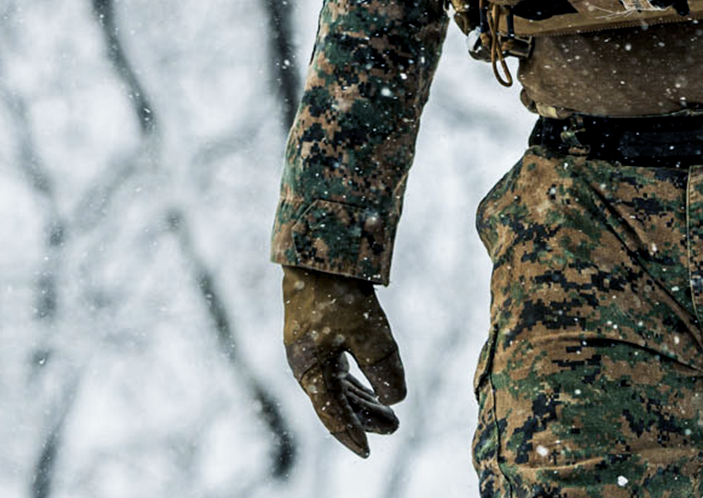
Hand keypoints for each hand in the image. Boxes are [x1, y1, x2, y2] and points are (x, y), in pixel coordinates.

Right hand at [282, 265, 407, 456]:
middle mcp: (306, 363)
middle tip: (394, 427)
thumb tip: (396, 399)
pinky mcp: (318, 330)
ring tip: (390, 412)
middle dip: (365, 417)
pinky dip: (356, 379)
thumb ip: (383, 367)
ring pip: (338, 384)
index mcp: (309, 369)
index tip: (368, 452)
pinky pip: (337, 366)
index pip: (331, 414)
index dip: (351, 434)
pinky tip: (372, 384)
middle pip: (336, 401)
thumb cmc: (338, 292)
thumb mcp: (368, 332)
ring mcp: (310, 346)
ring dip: (363, 398)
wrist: (317, 250)